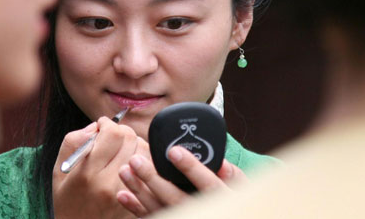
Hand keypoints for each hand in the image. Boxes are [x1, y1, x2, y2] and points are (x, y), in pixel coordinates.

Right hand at [53, 117, 142, 218]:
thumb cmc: (67, 199)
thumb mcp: (60, 169)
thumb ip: (74, 141)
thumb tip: (96, 126)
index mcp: (88, 173)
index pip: (113, 134)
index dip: (107, 123)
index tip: (102, 126)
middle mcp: (110, 183)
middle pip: (130, 138)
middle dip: (121, 131)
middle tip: (111, 138)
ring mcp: (127, 194)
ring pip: (144, 151)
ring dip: (134, 144)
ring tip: (121, 151)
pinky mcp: (137, 201)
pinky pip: (149, 170)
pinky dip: (142, 161)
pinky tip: (130, 165)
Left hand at [117, 145, 246, 216]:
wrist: (227, 217)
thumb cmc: (232, 201)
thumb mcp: (241, 189)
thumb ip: (231, 175)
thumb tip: (220, 162)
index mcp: (221, 199)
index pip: (207, 184)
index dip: (190, 168)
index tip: (173, 151)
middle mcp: (202, 212)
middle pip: (176, 198)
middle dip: (153, 179)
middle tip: (136, 160)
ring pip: (160, 209)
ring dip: (139, 191)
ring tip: (125, 171)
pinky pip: (152, 218)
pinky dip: (136, 209)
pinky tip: (123, 194)